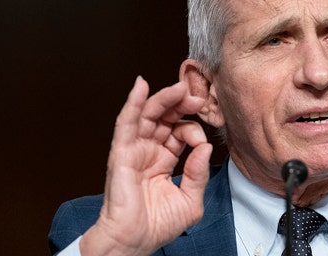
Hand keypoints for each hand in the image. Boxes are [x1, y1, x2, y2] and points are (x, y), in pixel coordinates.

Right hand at [80, 76, 212, 255]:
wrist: (133, 243)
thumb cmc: (157, 226)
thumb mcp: (190, 200)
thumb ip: (199, 173)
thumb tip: (205, 147)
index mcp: (164, 161)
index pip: (180, 134)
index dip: (194, 131)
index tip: (202, 142)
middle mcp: (149, 152)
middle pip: (165, 118)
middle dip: (181, 104)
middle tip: (196, 97)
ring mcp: (135, 150)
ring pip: (148, 115)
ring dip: (163, 98)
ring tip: (180, 87)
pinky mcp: (122, 153)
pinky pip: (126, 123)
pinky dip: (133, 103)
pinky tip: (141, 86)